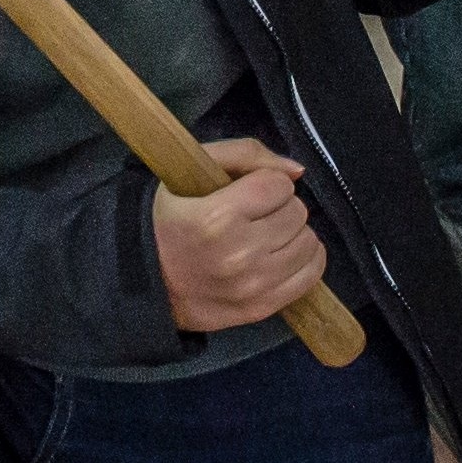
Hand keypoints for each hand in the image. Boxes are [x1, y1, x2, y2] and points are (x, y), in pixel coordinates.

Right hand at [149, 137, 326, 333]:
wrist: (150, 281)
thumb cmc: (172, 219)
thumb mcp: (191, 170)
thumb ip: (245, 153)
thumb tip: (297, 171)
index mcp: (218, 217)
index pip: (279, 186)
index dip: (267, 182)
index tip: (250, 191)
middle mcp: (240, 254)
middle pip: (297, 213)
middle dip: (280, 207)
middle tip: (256, 215)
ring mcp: (253, 286)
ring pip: (309, 243)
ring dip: (292, 234)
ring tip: (266, 236)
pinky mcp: (262, 308)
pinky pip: (311, 275)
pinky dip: (303, 260)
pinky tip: (280, 255)